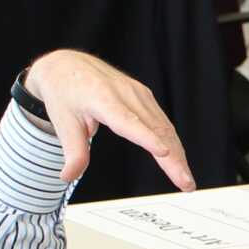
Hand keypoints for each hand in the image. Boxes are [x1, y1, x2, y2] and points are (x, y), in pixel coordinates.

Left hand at [21, 50, 194, 190]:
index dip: (147, 138)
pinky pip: (163, 122)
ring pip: (164, 128)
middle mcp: (125, 92)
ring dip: (178, 155)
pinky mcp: (144, 97)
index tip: (164, 152)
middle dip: (173, 159)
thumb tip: (68, 176)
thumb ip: (72, 151)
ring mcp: (138, 93)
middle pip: (155, 129)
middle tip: (186, 183)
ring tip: (186, 180)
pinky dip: (173, 143)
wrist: (67, 65)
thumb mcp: (63, 122)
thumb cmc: (64, 91)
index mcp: (102, 97)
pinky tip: (179, 160)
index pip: (128, 121)